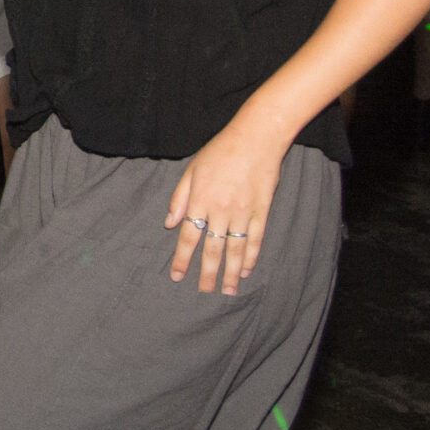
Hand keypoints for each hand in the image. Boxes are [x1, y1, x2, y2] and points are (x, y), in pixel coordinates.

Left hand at [164, 118, 285, 296]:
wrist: (255, 137)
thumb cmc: (220, 150)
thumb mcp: (192, 169)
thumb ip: (179, 198)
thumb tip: (168, 223)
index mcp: (200, 200)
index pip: (188, 237)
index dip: (182, 259)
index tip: (177, 276)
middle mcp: (220, 210)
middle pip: (211, 250)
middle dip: (207, 274)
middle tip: (205, 293)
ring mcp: (242, 212)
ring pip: (235, 250)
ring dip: (230, 273)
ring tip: (229, 291)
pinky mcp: (261, 210)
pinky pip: (255, 239)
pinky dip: (251, 256)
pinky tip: (247, 270)